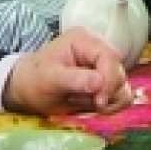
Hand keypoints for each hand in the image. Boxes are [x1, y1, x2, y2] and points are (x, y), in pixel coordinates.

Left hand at [2, 27, 131, 114]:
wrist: (27, 91)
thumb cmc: (35, 80)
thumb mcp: (49, 78)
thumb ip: (75, 79)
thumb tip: (99, 83)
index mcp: (84, 41)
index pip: (110, 57)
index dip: (109, 80)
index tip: (99, 102)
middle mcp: (98, 51)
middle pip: (119, 72)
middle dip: (107, 93)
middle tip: (87, 104)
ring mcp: (103, 68)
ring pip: (122, 86)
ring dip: (108, 102)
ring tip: (85, 104)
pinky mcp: (105, 84)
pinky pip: (120, 96)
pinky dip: (111, 106)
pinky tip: (93, 108)